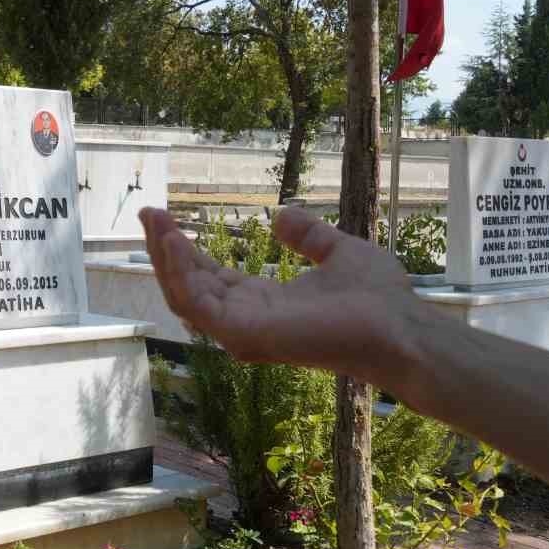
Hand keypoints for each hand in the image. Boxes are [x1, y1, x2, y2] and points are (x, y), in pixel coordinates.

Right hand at [138, 208, 423, 389]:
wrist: (400, 327)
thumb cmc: (379, 299)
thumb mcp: (338, 251)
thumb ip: (308, 236)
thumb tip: (280, 215)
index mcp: (263, 304)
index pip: (210, 278)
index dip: (185, 250)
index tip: (166, 217)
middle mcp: (247, 321)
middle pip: (189, 286)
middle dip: (165, 250)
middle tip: (148, 213)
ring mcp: (243, 332)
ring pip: (185, 296)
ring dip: (165, 258)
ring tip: (157, 222)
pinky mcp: (245, 335)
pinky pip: (198, 305)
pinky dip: (180, 273)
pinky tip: (175, 240)